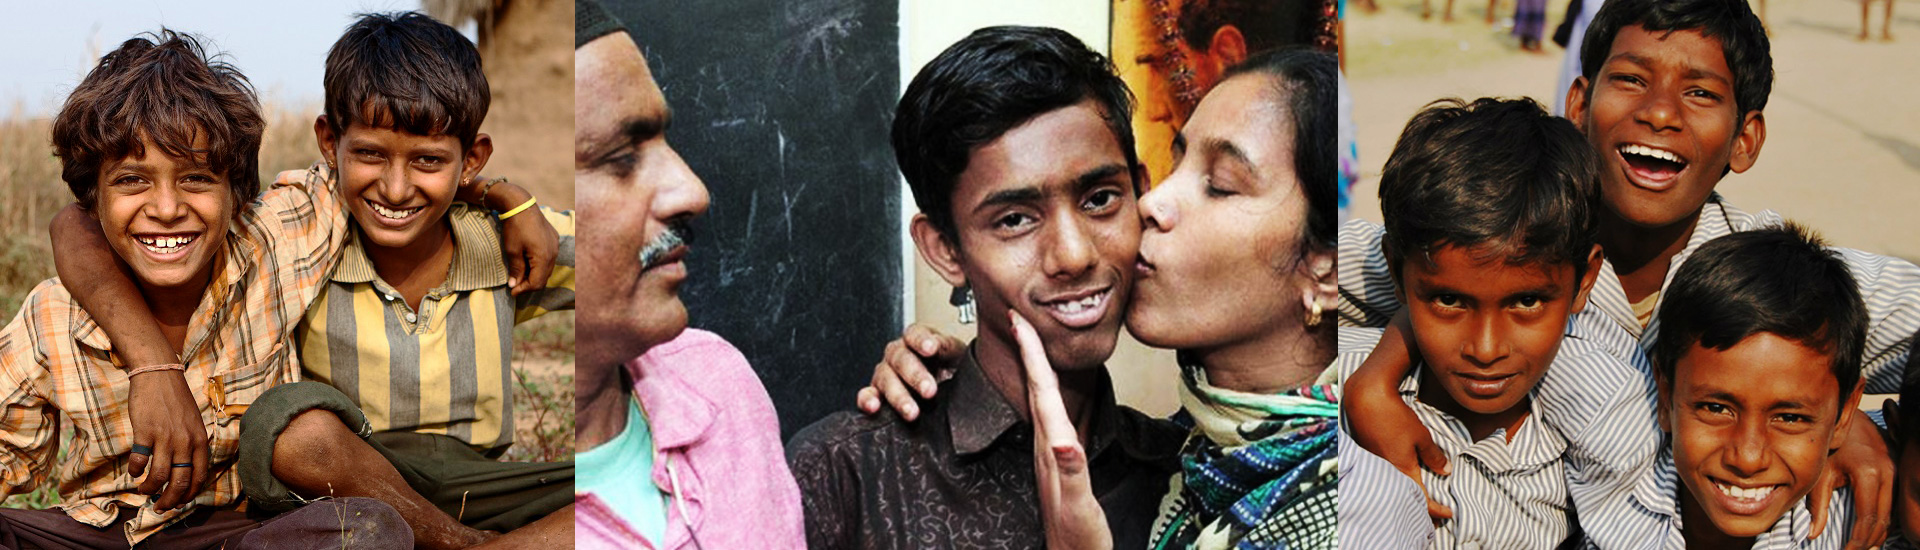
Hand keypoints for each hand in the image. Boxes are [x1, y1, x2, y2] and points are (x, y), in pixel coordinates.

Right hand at [127, 370, 208, 510]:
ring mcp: (165, 437)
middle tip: (160, 507)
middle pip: (179, 482)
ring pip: (159, 476)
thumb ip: (192, 445)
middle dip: (169, 501)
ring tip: (144, 490)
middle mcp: (186, 441)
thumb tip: (185, 472)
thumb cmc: (176, 401)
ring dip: (149, 489)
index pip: (199, 477)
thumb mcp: (194, 424)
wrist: (159, 375)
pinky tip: (134, 471)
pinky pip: (139, 461)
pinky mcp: (145, 432)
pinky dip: (135, 471)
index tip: (179, 504)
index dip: (188, 495)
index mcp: (200, 440)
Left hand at [491, 182, 558, 294]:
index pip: (537, 282)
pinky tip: (528, 261)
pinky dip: (539, 264)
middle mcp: (553, 253)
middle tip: (515, 285)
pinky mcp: (553, 239)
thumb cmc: (515, 228)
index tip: (511, 291)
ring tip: (521, 274)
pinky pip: (549, 258)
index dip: (524, 289)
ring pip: (547, 268)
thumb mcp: (512, 251)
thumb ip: (516, 270)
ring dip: (535, 274)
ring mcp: (555, 246)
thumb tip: (514, 285)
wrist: (521, 205)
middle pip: (544, 278)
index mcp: (544, 258)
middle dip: (529, 284)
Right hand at [855, 323, 964, 421]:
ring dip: (898, 396)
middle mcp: (899, 354)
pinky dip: (868, 400)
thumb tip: (950, 347)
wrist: (950, 394)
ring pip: (885, 379)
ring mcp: (886, 373)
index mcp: (919, 340)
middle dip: (915, 375)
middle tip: (929, 390)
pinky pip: (867, 395)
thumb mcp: (959, 357)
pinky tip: (874, 407)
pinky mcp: (878, 394)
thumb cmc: (954, 372)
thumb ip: (950, 349)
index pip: (915, 334)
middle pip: (900, 358)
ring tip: (912, 412)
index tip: (932, 348)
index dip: (922, 340)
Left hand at [1011, 311, 1110, 549]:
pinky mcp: (1057, 464)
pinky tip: (1047, 389)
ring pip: (1040, 401)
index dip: (1032, 354)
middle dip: (1028, 350)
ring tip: (1030, 342)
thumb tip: (1065, 442)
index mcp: (1054, 448)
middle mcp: (1048, 446)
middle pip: (1037, 388)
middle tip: (1019, 317)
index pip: (1041, 391)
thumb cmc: (1080, 538)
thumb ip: (1073, 473)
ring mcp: (1050, 454)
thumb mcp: (1080, 506)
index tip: (1019, 322)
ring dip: (1035, 368)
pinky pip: (1049, 418)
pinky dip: (1047, 395)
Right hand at [1346, 312, 1452, 519]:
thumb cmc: (1395, 417)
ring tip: (1421, 499)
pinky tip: (1404, 477)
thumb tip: (1446, 471)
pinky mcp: (1370, 455)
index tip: (1449, 513)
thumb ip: (1434, 456)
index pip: (1422, 500)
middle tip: (1435, 516)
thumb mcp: (1421, 436)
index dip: (1437, 510)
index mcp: (1403, 470)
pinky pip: (1387, 476)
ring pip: (1396, 488)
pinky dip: (1399, 482)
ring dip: (1409, 496)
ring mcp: (1376, 464)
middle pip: (1406, 499)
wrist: (1365, 400)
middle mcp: (1387, 472)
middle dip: (1422, 510)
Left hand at [1808, 406, 1891, 548]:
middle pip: (1884, 518)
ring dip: (1880, 531)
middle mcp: (1889, 472)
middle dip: (1870, 540)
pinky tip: (1874, 527)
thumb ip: (1817, 505)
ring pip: (1893, 511)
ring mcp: (1897, 469)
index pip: (1867, 518)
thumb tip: (1812, 534)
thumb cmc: (1830, 445)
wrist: (1847, 419)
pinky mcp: (1899, 468)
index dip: (1858, 540)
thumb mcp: (1821, 473)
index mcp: (1869, 474)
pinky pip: (1895, 500)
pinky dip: (1886, 517)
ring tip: (1865, 545)